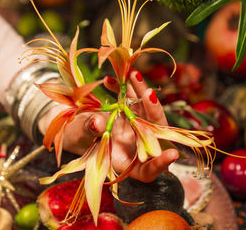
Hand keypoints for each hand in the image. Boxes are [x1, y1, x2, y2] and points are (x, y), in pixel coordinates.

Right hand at [37, 70, 178, 182]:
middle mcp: (136, 146)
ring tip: (132, 75)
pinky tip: (111, 80)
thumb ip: (89, 131)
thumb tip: (97, 122)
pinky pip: (133, 99)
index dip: (160, 164)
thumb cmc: (76, 140)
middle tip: (148, 95)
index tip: (170, 154)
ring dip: (141, 91)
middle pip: (154, 133)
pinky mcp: (131, 111)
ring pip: (146, 110)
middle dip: (153, 112)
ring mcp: (135, 127)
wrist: (74, 126)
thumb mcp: (79, 138)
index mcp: (127, 163)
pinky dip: (125, 87)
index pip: (148, 170)